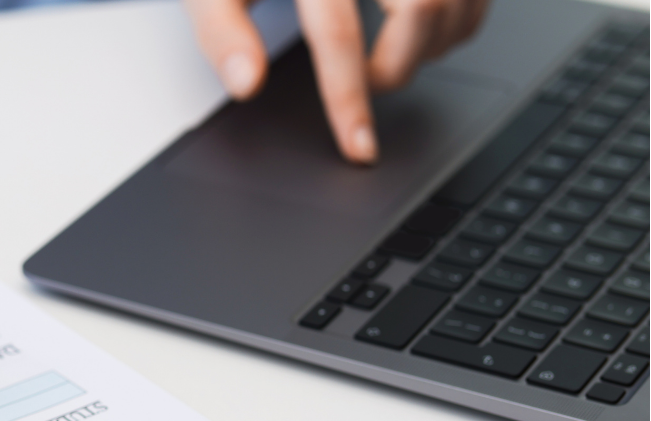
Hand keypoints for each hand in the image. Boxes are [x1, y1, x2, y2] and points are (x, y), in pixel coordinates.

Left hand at [185, 0, 489, 162]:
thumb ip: (224, 31)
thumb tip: (246, 84)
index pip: (338, 31)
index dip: (348, 97)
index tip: (358, 146)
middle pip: (421, 8)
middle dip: (397, 66)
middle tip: (366, 80)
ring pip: (456, 1)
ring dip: (429, 46)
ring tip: (385, 51)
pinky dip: (454, 22)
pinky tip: (415, 27)